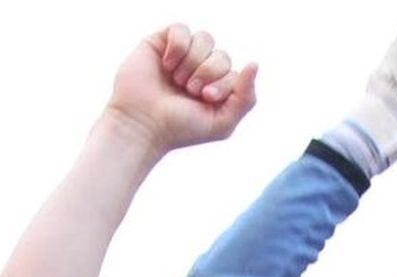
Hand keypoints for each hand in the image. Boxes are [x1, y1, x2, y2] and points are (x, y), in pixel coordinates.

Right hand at [106, 24, 257, 153]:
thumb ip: (246, 98)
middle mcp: (201, 69)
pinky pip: (181, 29)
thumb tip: (254, 63)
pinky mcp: (162, 43)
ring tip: (176, 79)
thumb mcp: (222, 123)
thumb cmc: (180, 128)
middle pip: (222, 55)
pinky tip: (167, 65)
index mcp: (217, 87)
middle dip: (207, 72)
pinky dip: (178, 46)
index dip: (223, 83)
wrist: (142, 125)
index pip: (235, 72)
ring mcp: (182, 55)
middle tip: (189, 90)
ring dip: (192, 62)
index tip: (205, 97)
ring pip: (205, 38)